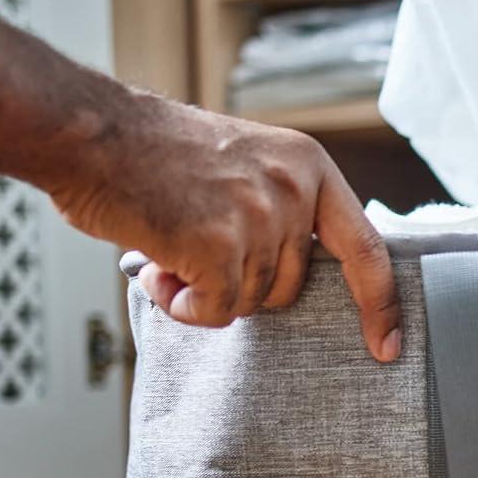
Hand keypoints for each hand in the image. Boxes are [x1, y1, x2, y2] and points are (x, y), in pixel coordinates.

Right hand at [50, 96, 402, 362]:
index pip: (366, 249)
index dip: (380, 303)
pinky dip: (181, 304)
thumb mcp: (244, 163)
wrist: (89, 132)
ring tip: (168, 245)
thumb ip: (279, 210)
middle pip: (289, 287)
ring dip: (203, 291)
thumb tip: (292, 274)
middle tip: (192, 247)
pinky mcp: (220, 247)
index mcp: (309, 167)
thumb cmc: (152, 153)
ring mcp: (260, 219)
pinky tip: (157, 267)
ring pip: (248, 302)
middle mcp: (294, 191)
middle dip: (241, 284)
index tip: (388, 345)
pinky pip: (214, 311)